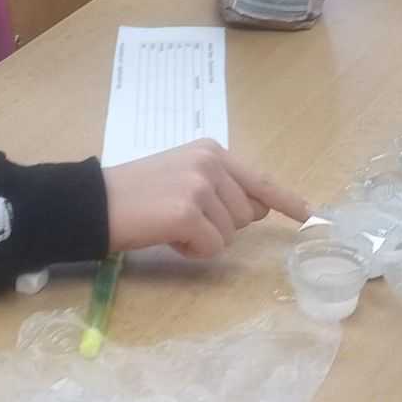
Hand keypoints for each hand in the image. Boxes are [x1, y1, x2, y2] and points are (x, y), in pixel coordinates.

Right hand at [102, 139, 308, 258]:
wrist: (93, 203)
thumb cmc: (135, 195)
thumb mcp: (182, 177)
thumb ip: (219, 187)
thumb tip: (257, 210)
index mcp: (211, 151)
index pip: (260, 179)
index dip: (286, 199)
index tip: (308, 213)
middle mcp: (210, 162)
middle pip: (248, 215)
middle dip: (222, 226)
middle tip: (182, 218)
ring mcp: (200, 186)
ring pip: (231, 235)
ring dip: (204, 240)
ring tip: (169, 224)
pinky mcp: (187, 212)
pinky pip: (212, 248)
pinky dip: (191, 251)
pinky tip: (167, 236)